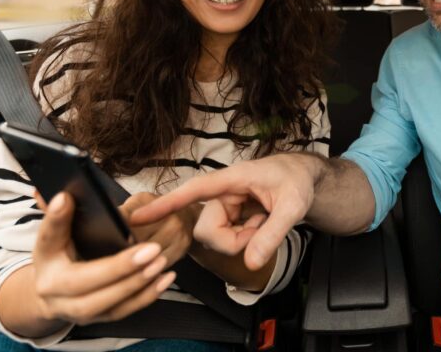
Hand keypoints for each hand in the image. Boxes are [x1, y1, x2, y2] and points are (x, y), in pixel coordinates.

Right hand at [28, 192, 175, 326]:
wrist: (51, 294)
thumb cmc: (59, 256)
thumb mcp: (55, 235)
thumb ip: (60, 216)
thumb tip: (62, 195)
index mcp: (45, 262)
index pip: (48, 238)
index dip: (56, 220)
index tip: (65, 198)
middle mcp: (54, 292)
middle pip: (84, 283)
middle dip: (120, 268)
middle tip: (151, 249)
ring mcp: (76, 310)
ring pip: (107, 303)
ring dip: (137, 284)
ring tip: (160, 262)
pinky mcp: (97, 318)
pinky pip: (123, 311)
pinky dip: (146, 296)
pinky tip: (164, 279)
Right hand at [130, 152, 321, 269]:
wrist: (304, 176)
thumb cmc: (297, 181)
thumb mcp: (294, 206)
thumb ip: (273, 234)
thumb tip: (252, 263)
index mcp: (232, 179)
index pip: (193, 190)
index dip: (165, 204)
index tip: (137, 215)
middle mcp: (222, 193)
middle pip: (207, 230)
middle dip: (232, 240)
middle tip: (261, 230)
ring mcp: (224, 207)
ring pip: (216, 238)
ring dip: (241, 239)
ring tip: (263, 221)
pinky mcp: (228, 217)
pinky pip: (227, 238)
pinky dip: (245, 239)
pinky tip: (259, 224)